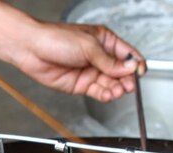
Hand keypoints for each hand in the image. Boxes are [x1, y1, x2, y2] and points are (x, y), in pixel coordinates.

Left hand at [14, 23, 145, 101]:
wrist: (32, 50)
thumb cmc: (55, 38)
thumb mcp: (88, 46)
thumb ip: (109, 61)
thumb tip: (129, 68)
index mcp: (104, 41)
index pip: (127, 54)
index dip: (136, 64)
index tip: (140, 72)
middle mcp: (99, 57)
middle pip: (121, 72)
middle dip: (127, 79)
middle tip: (129, 85)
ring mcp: (90, 71)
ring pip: (110, 83)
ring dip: (117, 88)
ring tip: (118, 90)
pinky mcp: (81, 84)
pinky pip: (98, 91)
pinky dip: (105, 94)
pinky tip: (109, 94)